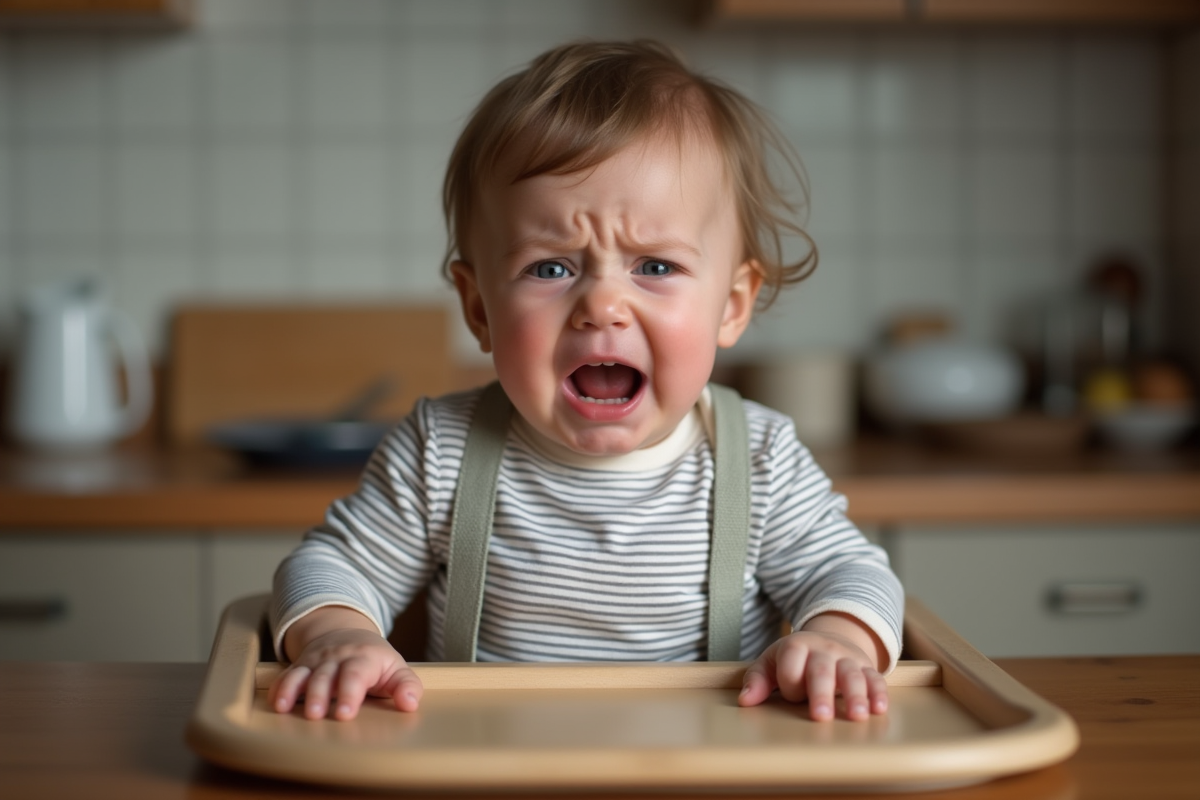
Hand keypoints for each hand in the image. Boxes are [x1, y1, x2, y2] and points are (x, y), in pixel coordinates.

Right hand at [269, 606, 423, 720]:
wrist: (347, 633)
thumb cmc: (374, 659)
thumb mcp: (396, 669)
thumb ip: (407, 686)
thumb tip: (410, 703)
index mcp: (363, 658)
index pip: (356, 673)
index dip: (350, 692)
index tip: (344, 714)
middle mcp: (337, 658)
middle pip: (326, 675)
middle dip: (318, 695)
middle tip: (315, 715)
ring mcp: (316, 661)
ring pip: (303, 674)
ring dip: (293, 691)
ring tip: (285, 709)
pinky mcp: (301, 666)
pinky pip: (287, 675)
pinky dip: (279, 688)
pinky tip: (275, 704)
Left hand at [738, 613, 887, 721]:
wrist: (830, 640)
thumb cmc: (796, 659)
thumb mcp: (772, 663)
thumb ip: (757, 680)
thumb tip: (745, 701)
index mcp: (796, 646)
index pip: (791, 664)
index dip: (790, 683)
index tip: (790, 697)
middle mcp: (823, 650)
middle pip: (821, 670)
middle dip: (821, 694)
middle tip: (820, 717)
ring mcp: (847, 658)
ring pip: (852, 675)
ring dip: (855, 695)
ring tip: (856, 716)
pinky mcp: (866, 668)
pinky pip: (875, 678)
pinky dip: (878, 693)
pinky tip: (878, 709)